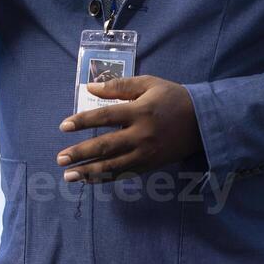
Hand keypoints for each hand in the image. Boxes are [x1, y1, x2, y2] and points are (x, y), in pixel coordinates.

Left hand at [55, 76, 203, 182]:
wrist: (202, 121)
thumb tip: (90, 87)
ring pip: (113, 166)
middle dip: (81, 153)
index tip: (64, 126)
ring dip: (89, 172)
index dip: (83, 122)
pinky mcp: (150, 165)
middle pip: (106, 146)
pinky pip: (124, 174)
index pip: (105, 117)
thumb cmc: (172, 98)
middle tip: (60, 158)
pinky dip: (105, 178)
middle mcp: (141, 135)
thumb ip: (119, 86)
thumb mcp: (148, 84)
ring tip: (68, 176)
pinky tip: (89, 179)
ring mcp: (146, 153)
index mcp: (140, 111)